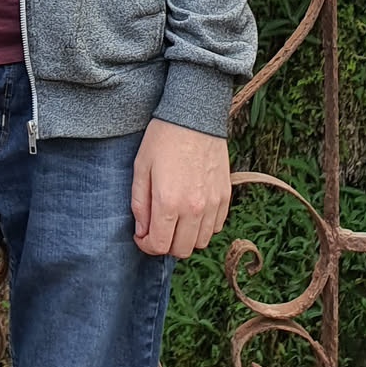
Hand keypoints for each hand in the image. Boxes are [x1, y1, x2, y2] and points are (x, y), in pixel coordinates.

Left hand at [131, 118, 230, 258]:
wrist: (194, 116)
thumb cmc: (162, 138)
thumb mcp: (141, 167)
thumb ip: (139, 204)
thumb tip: (141, 231)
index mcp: (169, 202)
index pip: (159, 245)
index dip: (146, 245)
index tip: (141, 235)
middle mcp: (194, 209)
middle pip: (181, 250)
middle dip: (165, 244)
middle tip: (156, 228)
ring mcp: (213, 204)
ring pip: (200, 242)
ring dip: (185, 237)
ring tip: (175, 219)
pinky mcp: (225, 197)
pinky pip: (215, 227)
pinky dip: (203, 227)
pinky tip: (192, 210)